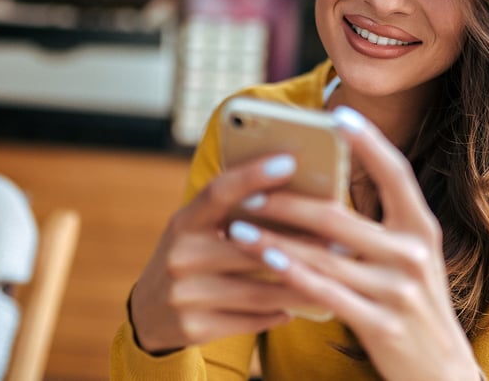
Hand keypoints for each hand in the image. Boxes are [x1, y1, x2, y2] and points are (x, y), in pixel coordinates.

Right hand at [127, 153, 317, 353]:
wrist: (149, 315)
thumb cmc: (191, 258)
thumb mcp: (198, 230)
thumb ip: (233, 213)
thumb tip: (296, 190)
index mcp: (183, 222)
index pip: (218, 192)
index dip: (252, 175)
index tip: (290, 160)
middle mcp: (179, 256)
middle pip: (249, 247)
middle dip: (298, 243)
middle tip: (339, 238)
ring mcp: (185, 295)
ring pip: (259, 290)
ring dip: (301, 284)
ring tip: (334, 276)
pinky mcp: (195, 328)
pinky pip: (252, 320)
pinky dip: (280, 312)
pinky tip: (301, 305)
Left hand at [225, 106, 482, 380]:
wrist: (443, 374)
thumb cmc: (415, 307)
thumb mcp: (410, 260)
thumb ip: (379, 226)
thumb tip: (325, 192)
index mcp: (422, 229)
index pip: (396, 173)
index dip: (368, 142)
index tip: (336, 115)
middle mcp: (413, 254)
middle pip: (341, 216)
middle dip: (288, 201)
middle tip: (249, 189)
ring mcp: (398, 290)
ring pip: (324, 256)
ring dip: (275, 238)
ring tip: (237, 226)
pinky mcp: (381, 324)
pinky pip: (326, 293)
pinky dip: (292, 274)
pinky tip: (266, 260)